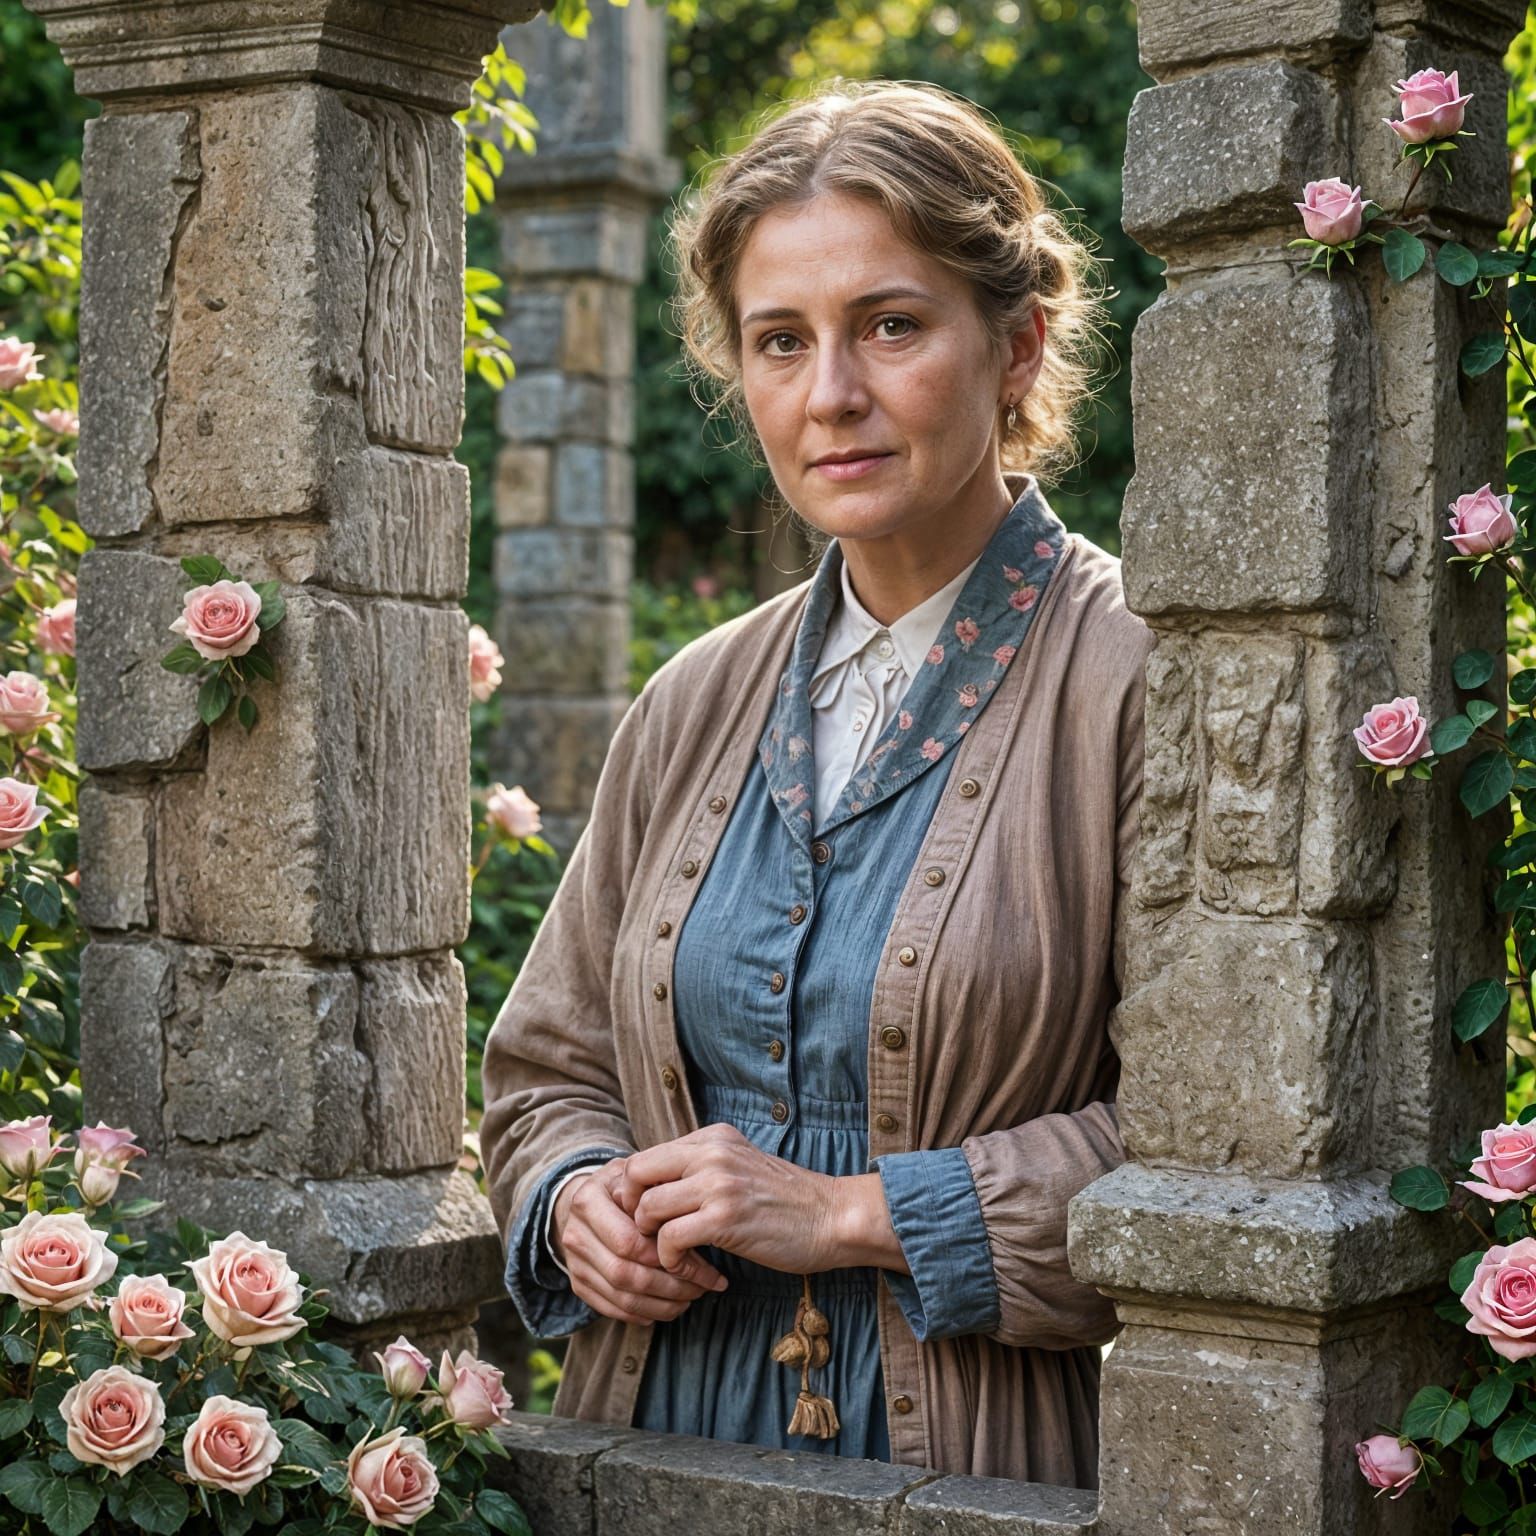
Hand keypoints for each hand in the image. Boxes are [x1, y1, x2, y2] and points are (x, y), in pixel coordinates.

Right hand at [552, 1156, 728, 1325]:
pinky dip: (645, 1314)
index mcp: (588, 1202)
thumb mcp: (639, 1176)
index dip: (666, 1254)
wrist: (588, 1201)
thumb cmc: (625, 1187)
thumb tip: (692, 1222)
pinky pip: (613, 1310)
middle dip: (670, 1285)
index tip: (701, 1257)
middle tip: (703, 1284)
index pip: (629, 1241)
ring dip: (662, 1305)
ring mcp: (575, 1264)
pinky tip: (671, 1306)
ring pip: (622, 1298)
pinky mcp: (579, 1286)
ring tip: (693, 1296)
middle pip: (625, 1274)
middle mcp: (575, 1234)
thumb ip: (658, 1193)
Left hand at [617, 1123, 849, 1275]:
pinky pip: (669, 1240)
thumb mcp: (741, 1166)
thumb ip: (703, 1168)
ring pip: (648, 1209)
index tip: (648, 1220)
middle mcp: (711, 1152)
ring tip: (674, 1259)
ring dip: (651, 1243)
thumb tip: (656, 1190)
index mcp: (713, 1138)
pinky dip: (672, 1262)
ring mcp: (717, 1183)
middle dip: (631, 1212)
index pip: (645, 1157)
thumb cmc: (787, 1201)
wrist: (833, 1217)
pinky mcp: (724, 1217)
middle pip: (635, 1175)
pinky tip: (693, 1271)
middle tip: (649, 1239)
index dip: (634, 1192)